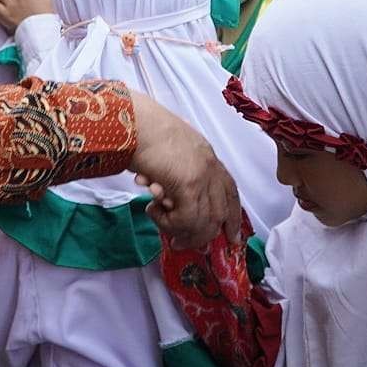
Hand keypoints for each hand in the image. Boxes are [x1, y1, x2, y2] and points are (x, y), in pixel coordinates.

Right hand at [129, 92, 240, 249]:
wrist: (133, 121)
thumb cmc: (142, 134)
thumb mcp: (170, 153)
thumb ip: (178, 174)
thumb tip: (168, 198)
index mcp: (208, 157)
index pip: (230, 192)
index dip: (232, 216)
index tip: (231, 236)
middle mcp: (210, 167)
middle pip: (220, 212)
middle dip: (203, 235)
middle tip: (181, 244)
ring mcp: (203, 175)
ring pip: (203, 221)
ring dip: (179, 230)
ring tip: (159, 221)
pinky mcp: (189, 184)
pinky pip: (186, 219)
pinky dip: (167, 222)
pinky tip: (151, 209)